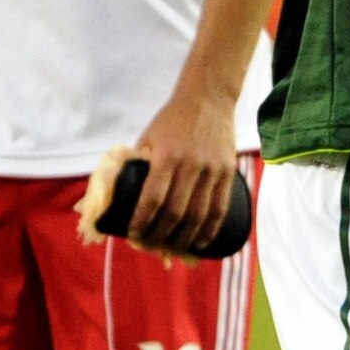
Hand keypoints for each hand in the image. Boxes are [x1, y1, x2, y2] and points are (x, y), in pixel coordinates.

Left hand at [82, 90, 238, 256]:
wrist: (208, 98)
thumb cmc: (172, 119)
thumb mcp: (148, 137)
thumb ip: (139, 164)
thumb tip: (122, 193)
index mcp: (165, 156)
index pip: (151, 199)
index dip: (142, 222)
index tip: (133, 236)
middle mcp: (190, 165)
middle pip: (175, 213)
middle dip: (160, 236)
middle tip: (150, 247)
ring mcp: (211, 169)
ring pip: (198, 215)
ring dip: (184, 239)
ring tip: (172, 250)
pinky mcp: (227, 172)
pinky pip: (220, 208)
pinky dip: (210, 230)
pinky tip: (201, 243)